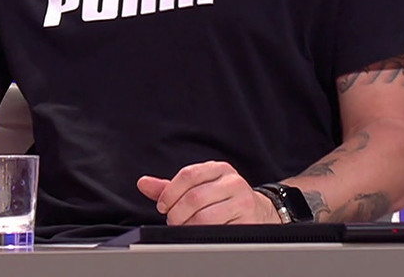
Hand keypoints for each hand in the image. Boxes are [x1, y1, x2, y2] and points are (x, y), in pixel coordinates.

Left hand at [136, 161, 279, 224]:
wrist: (260, 212)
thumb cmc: (224, 199)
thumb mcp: (200, 187)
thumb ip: (171, 187)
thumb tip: (143, 183)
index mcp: (219, 169)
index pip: (188, 175)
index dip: (170, 193)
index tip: (163, 206)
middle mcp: (233, 182)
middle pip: (194, 198)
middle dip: (177, 214)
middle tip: (173, 220)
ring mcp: (242, 201)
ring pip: (204, 217)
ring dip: (188, 226)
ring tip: (185, 227)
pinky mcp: (247, 221)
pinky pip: (217, 231)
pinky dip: (202, 235)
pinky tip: (200, 233)